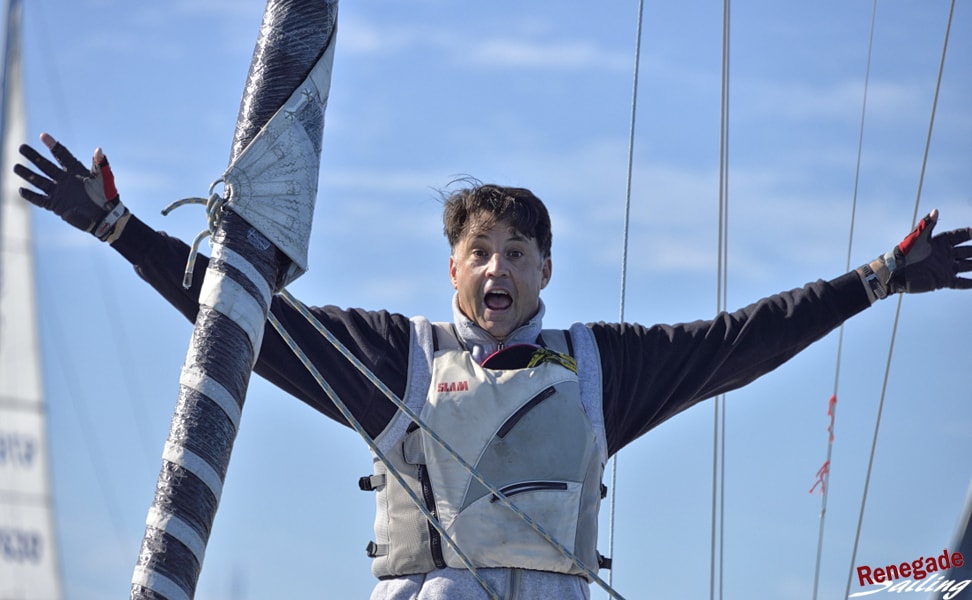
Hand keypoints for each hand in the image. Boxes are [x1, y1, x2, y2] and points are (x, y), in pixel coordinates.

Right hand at [14, 133, 128, 241]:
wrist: (106, 216)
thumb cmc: (107, 195)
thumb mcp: (104, 178)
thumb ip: (100, 164)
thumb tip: (99, 149)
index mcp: (75, 170)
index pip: (62, 155)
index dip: (53, 145)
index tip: (43, 136)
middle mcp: (64, 179)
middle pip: (45, 165)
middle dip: (33, 156)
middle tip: (22, 147)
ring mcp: (59, 192)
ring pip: (39, 181)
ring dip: (28, 174)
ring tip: (16, 167)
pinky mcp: (56, 205)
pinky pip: (40, 200)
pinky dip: (31, 196)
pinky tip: (21, 190)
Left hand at [858, 209, 971, 298]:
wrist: (894, 273)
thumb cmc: (904, 253)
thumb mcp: (916, 238)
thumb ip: (927, 225)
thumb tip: (935, 210)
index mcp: (940, 243)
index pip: (959, 236)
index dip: (969, 233)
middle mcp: (945, 255)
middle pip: (968, 251)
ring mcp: (945, 268)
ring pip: (968, 266)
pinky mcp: (943, 281)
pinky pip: (961, 283)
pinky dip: (970, 283)